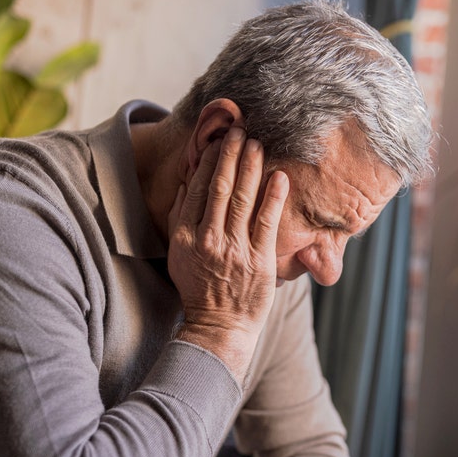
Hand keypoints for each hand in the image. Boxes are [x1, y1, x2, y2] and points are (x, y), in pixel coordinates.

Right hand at [167, 127, 288, 381]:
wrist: (219, 327)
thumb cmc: (199, 289)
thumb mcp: (178, 255)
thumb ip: (180, 219)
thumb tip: (186, 184)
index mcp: (185, 236)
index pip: (197, 189)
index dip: (208, 161)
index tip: (217, 140)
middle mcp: (208, 240)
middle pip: (219, 187)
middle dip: (229, 154)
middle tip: (240, 129)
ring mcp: (234, 250)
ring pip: (242, 198)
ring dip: (250, 167)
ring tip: (257, 143)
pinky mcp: (259, 261)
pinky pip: (266, 222)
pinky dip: (273, 197)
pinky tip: (280, 176)